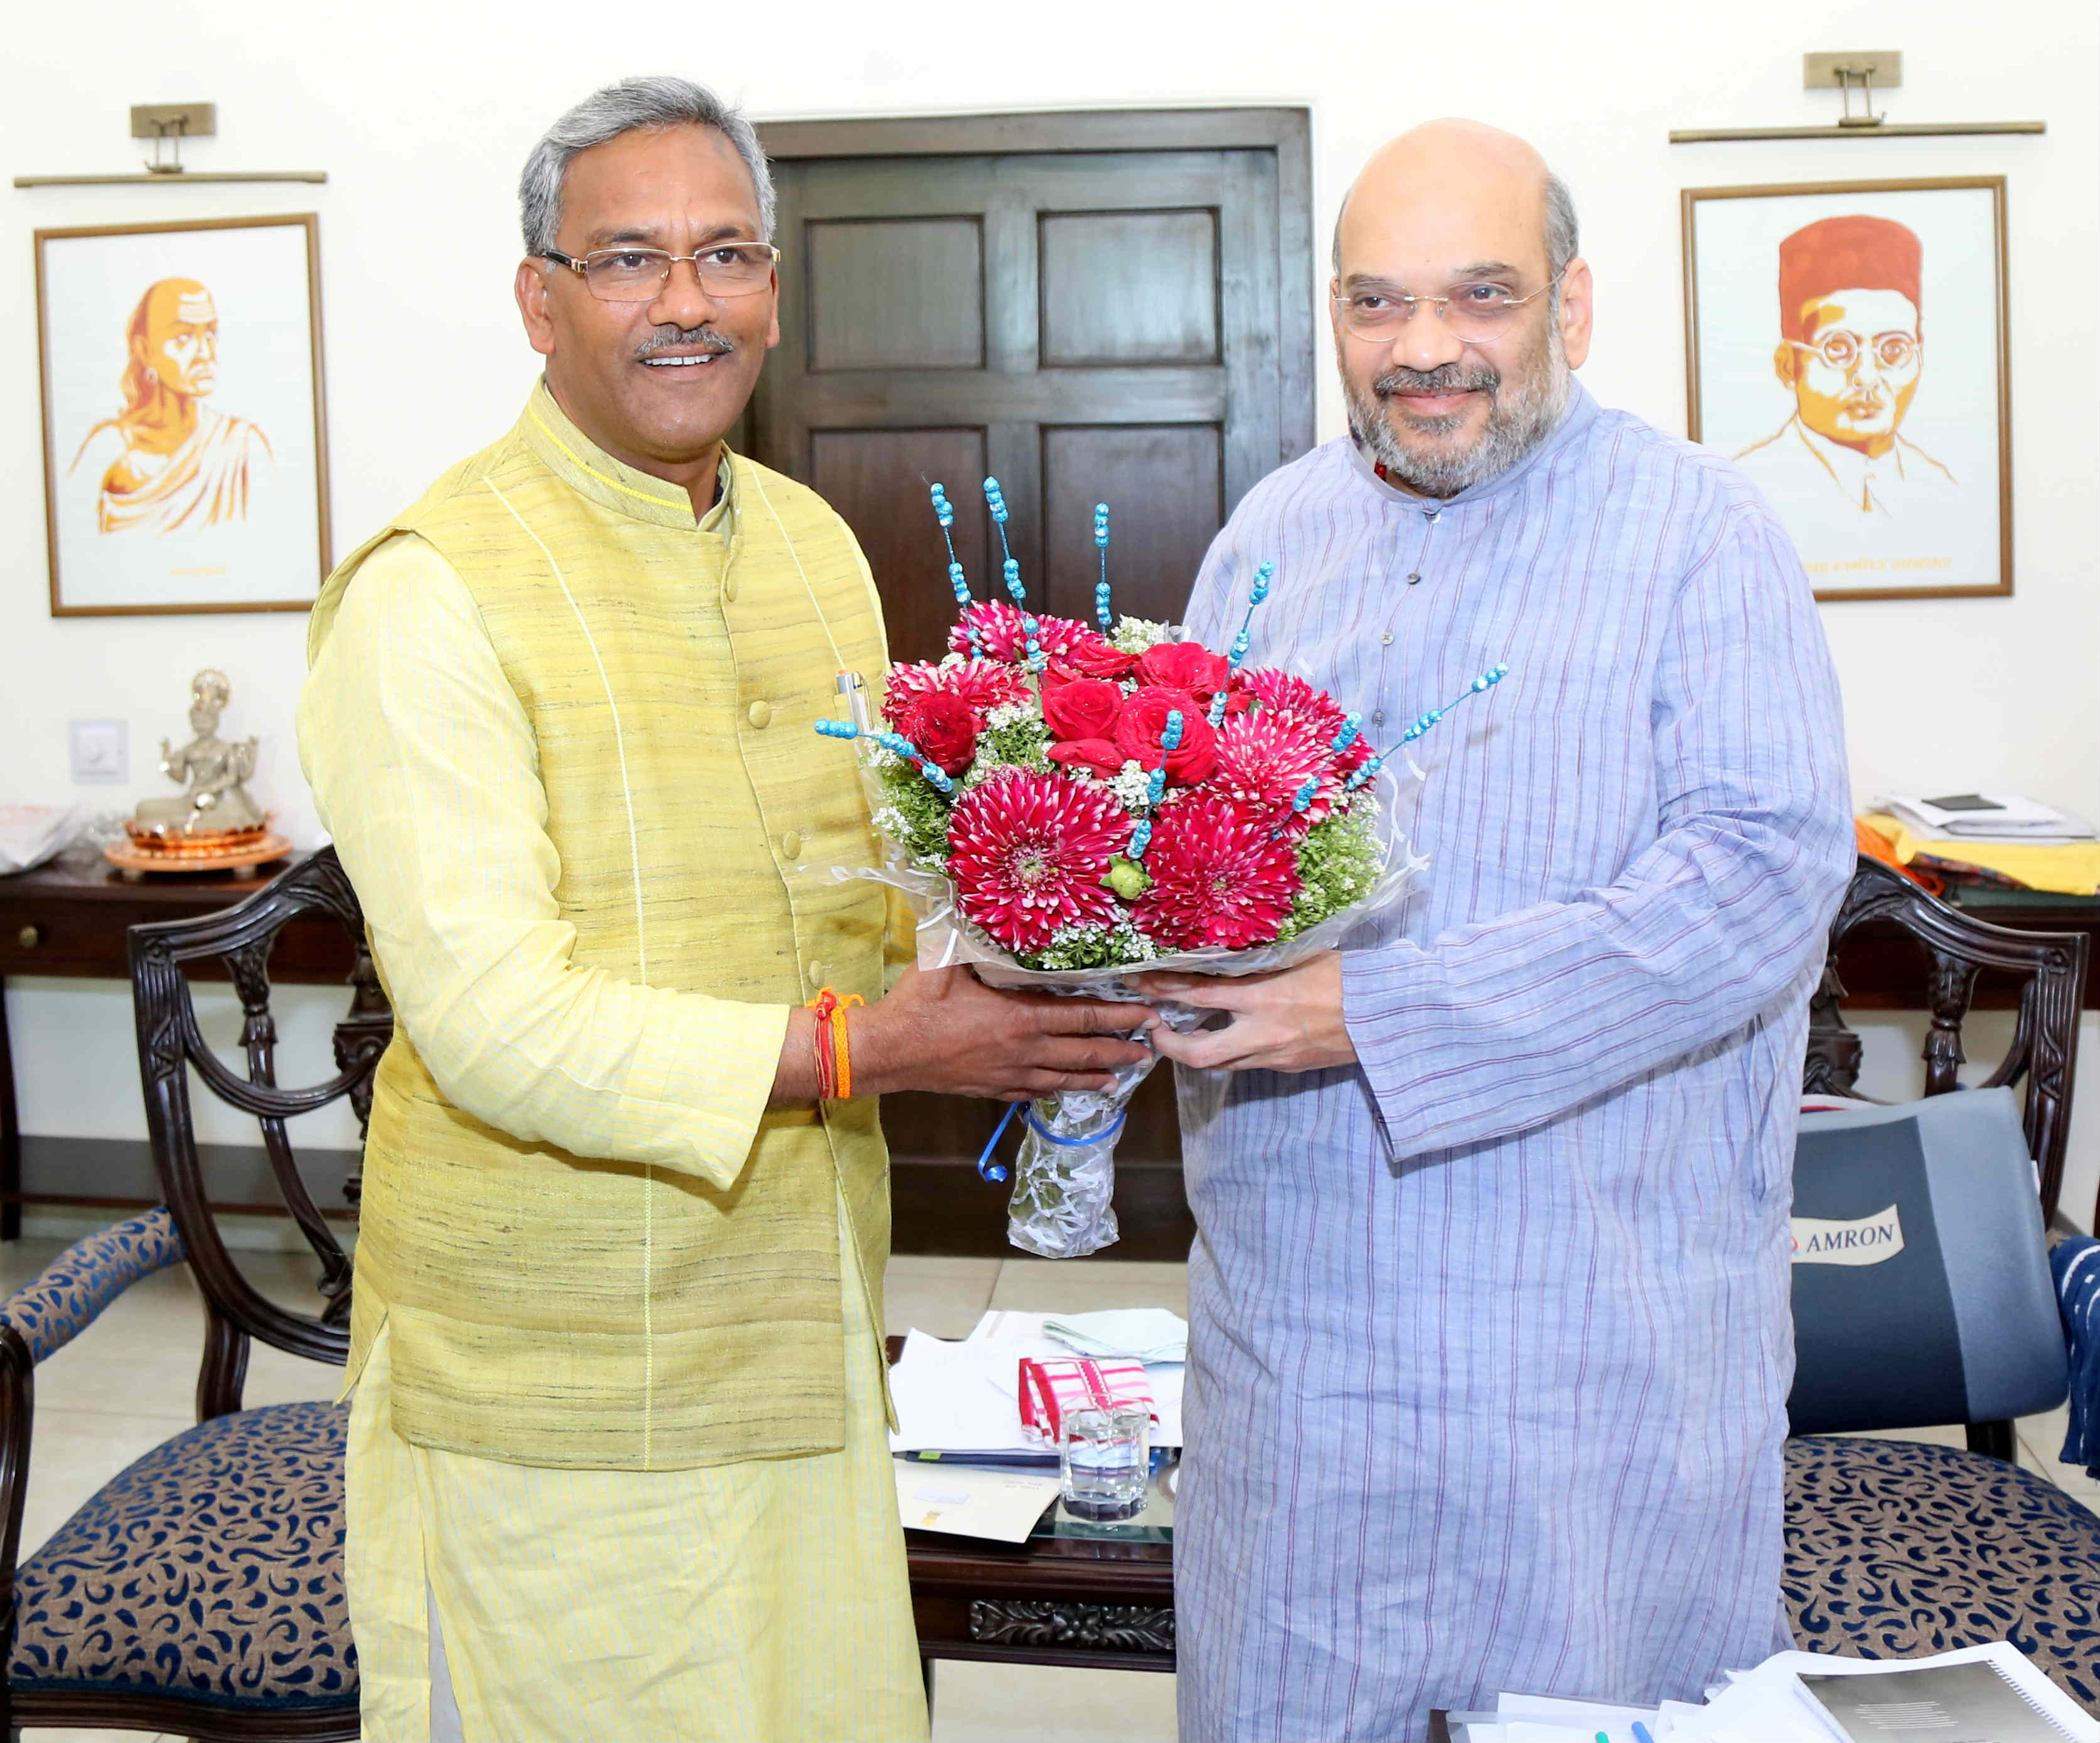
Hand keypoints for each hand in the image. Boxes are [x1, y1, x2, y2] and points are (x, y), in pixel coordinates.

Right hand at [771, 966, 1155, 1104]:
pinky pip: (1033, 1092)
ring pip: (1063, 1077)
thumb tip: (975, 893)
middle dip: (1118, 1049)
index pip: (1083, 1016)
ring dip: (1093, 1075)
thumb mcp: (946, 961)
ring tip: (1118, 1078)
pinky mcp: (992, 1089)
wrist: (888, 1052)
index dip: (1118, 1016)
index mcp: (1020, 1017)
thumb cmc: (917, 1005)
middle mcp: (1024, 1050)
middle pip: (1083, 1051)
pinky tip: (1064, 1090)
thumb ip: (970, 934)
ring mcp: (1009, 1073)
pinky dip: (1056, 1090)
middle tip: (1147, 1050)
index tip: (1146, 1015)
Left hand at [1132, 952, 1354, 1073]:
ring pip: (1221, 1064)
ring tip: (1187, 1031)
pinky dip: (1231, 1051)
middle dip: (1168, 1044)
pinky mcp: (1288, 1068)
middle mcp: (1262, 1033)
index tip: (1139, 983)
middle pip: (1198, 1053)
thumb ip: (1260, 962)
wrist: (1388, 1015)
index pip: (1198, 995)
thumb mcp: (1299, 957)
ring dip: (1198, 1050)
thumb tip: (1226, 954)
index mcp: (1263, 997)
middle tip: (1155, 1028)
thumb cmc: (1347, 976)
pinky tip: (1230, 1034)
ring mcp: (1275, 1056)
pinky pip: (1247, 1063)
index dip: (1163, 990)